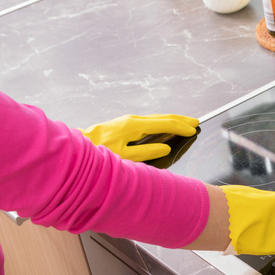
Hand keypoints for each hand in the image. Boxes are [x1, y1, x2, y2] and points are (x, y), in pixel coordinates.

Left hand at [80, 114, 198, 161]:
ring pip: (156, 118)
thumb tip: (165, 148)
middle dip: (180, 120)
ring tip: (185, 123)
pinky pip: (149, 121)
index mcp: (134, 126)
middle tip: (195, 122)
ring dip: (172, 120)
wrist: (79, 147)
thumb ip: (147, 152)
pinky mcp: (125, 124)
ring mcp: (128, 120)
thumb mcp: (125, 156)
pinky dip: (162, 122)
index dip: (180, 127)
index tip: (193, 130)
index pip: (164, 124)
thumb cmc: (99, 153)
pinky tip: (165, 126)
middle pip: (162, 117)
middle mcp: (132, 120)